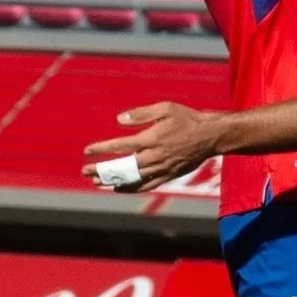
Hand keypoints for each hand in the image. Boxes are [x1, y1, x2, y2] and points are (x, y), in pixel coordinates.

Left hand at [81, 102, 224, 193]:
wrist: (210, 136)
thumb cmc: (188, 119)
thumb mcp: (165, 108)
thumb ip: (142, 114)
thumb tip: (120, 120)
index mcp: (152, 139)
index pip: (121, 146)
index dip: (102, 149)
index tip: (88, 151)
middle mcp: (155, 156)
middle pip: (123, 166)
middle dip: (102, 169)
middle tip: (86, 171)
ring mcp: (162, 168)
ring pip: (132, 179)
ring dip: (113, 180)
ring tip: (98, 182)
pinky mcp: (169, 175)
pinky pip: (147, 185)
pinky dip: (132, 188)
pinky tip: (120, 188)